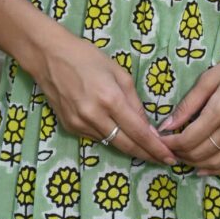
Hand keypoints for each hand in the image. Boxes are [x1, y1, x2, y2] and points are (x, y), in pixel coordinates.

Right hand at [30, 24, 174, 165]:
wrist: (50, 57)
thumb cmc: (88, 57)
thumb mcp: (118, 72)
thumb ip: (133, 101)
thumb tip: (146, 125)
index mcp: (110, 99)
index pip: (137, 131)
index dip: (154, 147)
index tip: (169, 157)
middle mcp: (94, 116)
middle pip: (126, 144)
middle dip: (147, 155)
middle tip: (164, 161)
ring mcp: (80, 124)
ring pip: (111, 143)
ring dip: (130, 148)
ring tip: (147, 150)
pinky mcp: (70, 127)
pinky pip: (96, 137)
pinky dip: (111, 137)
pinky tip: (120, 135)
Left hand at [158, 45, 219, 173]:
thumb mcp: (210, 77)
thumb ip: (188, 103)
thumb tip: (167, 125)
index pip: (189, 139)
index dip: (171, 144)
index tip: (162, 141)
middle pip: (200, 153)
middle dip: (180, 154)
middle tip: (170, 149)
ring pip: (216, 163)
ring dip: (196, 164)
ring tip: (185, 158)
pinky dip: (218, 169)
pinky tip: (205, 168)